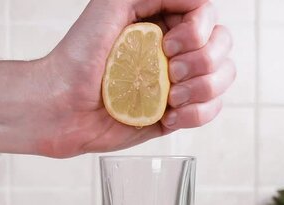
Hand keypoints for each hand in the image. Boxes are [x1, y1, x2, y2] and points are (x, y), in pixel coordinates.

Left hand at [33, 0, 234, 157]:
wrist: (61, 106)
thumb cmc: (78, 56)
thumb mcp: (111, 5)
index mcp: (163, 21)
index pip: (208, 15)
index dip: (198, 30)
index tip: (167, 43)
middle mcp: (175, 50)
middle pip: (222, 46)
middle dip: (202, 61)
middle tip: (168, 70)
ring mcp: (178, 82)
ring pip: (222, 78)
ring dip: (201, 89)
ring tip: (169, 98)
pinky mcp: (176, 114)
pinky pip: (210, 110)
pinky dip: (195, 114)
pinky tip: (168, 115)